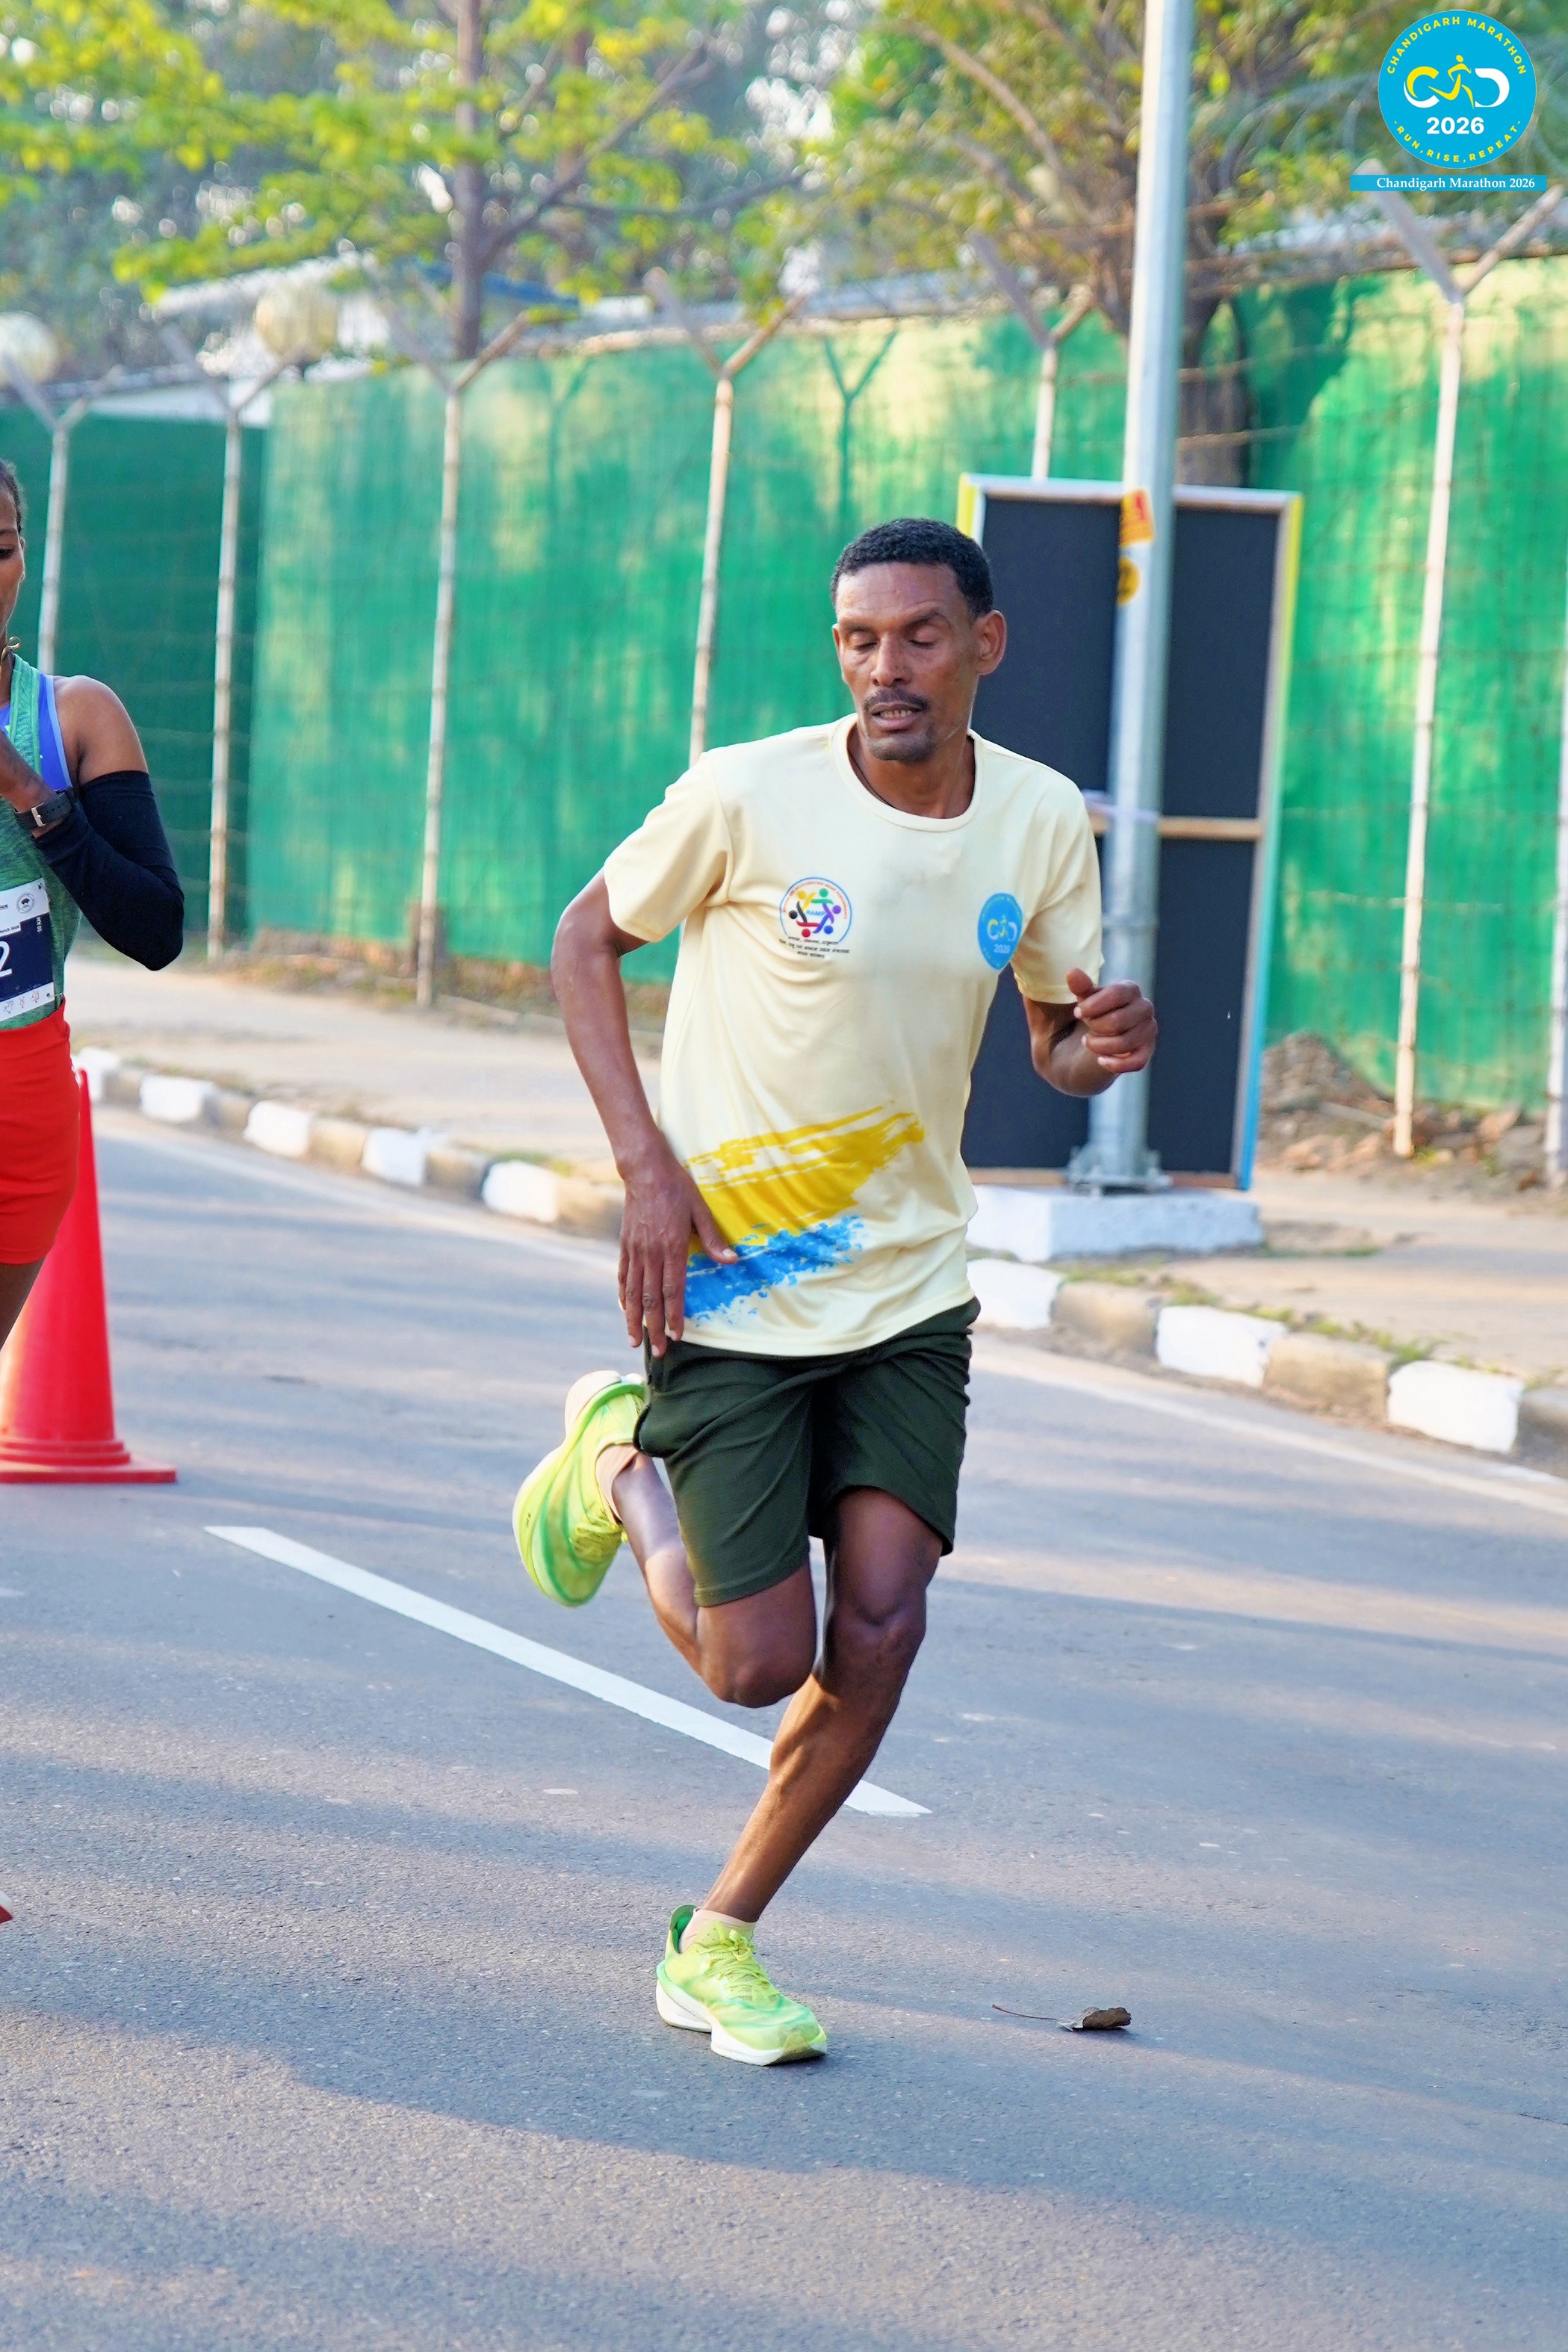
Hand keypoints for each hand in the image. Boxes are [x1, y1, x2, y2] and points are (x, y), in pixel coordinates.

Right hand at [618, 1141, 736, 1357]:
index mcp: (672, 1247)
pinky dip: (623, 1296)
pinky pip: (622, 1276)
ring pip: (632, 1292)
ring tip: (633, 1340)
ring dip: (633, 1318)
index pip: (673, 1290)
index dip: (674, 1316)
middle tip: (658, 1351)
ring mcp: (634, 1250)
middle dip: (654, 1327)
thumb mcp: (700, 1210)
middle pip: (651, 1298)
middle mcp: (650, 1253)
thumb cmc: (677, 1188)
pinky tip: (624, 1309)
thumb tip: (732, 1260)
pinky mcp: (625, 1245)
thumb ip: (713, 1239)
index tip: (676, 1337)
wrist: (644, 1169)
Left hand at [1066, 967, 1156, 1074]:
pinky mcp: (1146, 1052)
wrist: (1091, 1043)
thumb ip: (1079, 987)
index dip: (1094, 1005)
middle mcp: (1144, 1008)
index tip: (1077, 1013)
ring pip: (1125, 1043)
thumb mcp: (1081, 1000)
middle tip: (1086, 1028)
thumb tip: (1072, 971)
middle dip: (1096, 1026)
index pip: (1117, 993)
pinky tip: (1100, 1060)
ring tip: (1088, 1042)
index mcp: (1130, 989)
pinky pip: (1137, 1062)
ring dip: (1099, 1046)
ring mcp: (1148, 1031)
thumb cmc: (1088, 1015)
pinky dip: (1116, 1064)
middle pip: (1120, 1020)